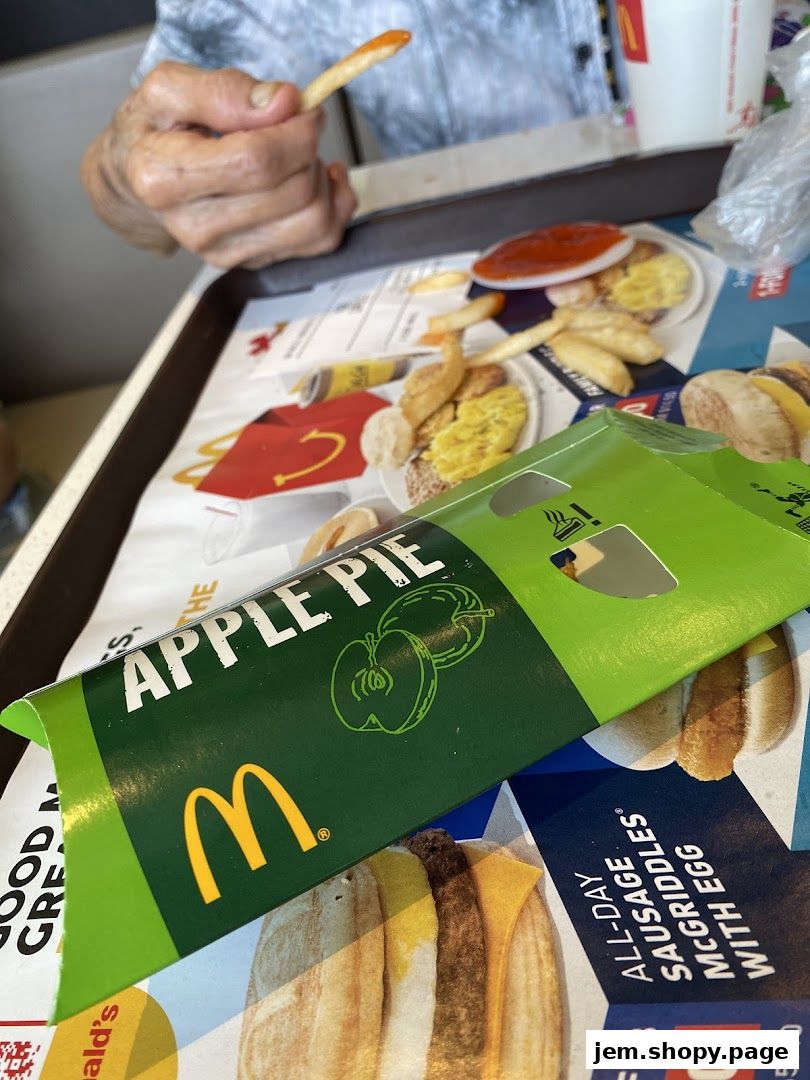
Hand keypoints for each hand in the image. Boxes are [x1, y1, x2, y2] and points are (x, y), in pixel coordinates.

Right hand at [81, 62, 356, 267]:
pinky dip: (333, 205)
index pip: (257, 161)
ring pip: (314, 222)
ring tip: (298, 153)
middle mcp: (197, 227)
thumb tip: (282, 102)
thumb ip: (225, 89)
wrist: (137, 181)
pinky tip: (315, 178)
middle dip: (309, 150)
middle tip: (296, 126)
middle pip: (292, 193)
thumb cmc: (153, 133)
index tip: (302, 109)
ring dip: (321, 178)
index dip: (295, 131)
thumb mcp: (169, 89)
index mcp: (167, 180)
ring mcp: (226, 252)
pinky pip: (320, 240)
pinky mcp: (253, 262)